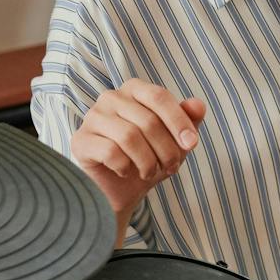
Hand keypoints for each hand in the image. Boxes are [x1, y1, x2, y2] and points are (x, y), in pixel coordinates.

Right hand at [70, 79, 206, 229]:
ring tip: (151, 172)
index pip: (159, 97)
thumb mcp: (175, 140)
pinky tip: (126, 171)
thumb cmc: (149, 158)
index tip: (192, 144)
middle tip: (172, 167)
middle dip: (167, 149)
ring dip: (148, 161)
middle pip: (147, 121)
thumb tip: (198, 105)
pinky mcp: (80, 141)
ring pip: (129, 137)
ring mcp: (92, 118)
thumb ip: (189, 120)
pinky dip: (125, 167)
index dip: (179, 121)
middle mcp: (110, 97)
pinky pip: (110, 152)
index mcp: (134, 89)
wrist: (120, 190)